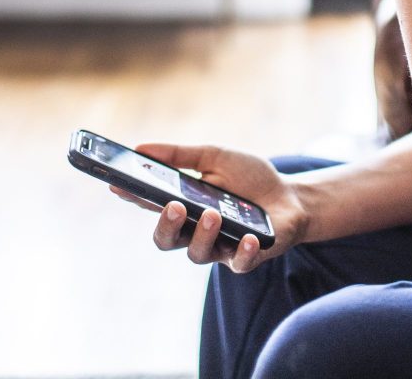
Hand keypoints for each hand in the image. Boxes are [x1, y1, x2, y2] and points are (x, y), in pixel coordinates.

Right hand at [109, 143, 307, 273]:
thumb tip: (141, 147)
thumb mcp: (215, 158)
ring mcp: (220, 247)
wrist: (292, 197)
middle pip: (166, 239)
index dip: (133, 197)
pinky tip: (249, 237)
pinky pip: (239, 263)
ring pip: (197, 253)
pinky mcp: (246, 258)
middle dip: (165, 224)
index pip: (151, 205)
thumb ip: (180, 155)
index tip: (119, 184)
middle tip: (173, 205)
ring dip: (203, 234)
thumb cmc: (250, 178)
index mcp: (184, 206)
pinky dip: (243, 251)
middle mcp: (195, 231)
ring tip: (213, 214)